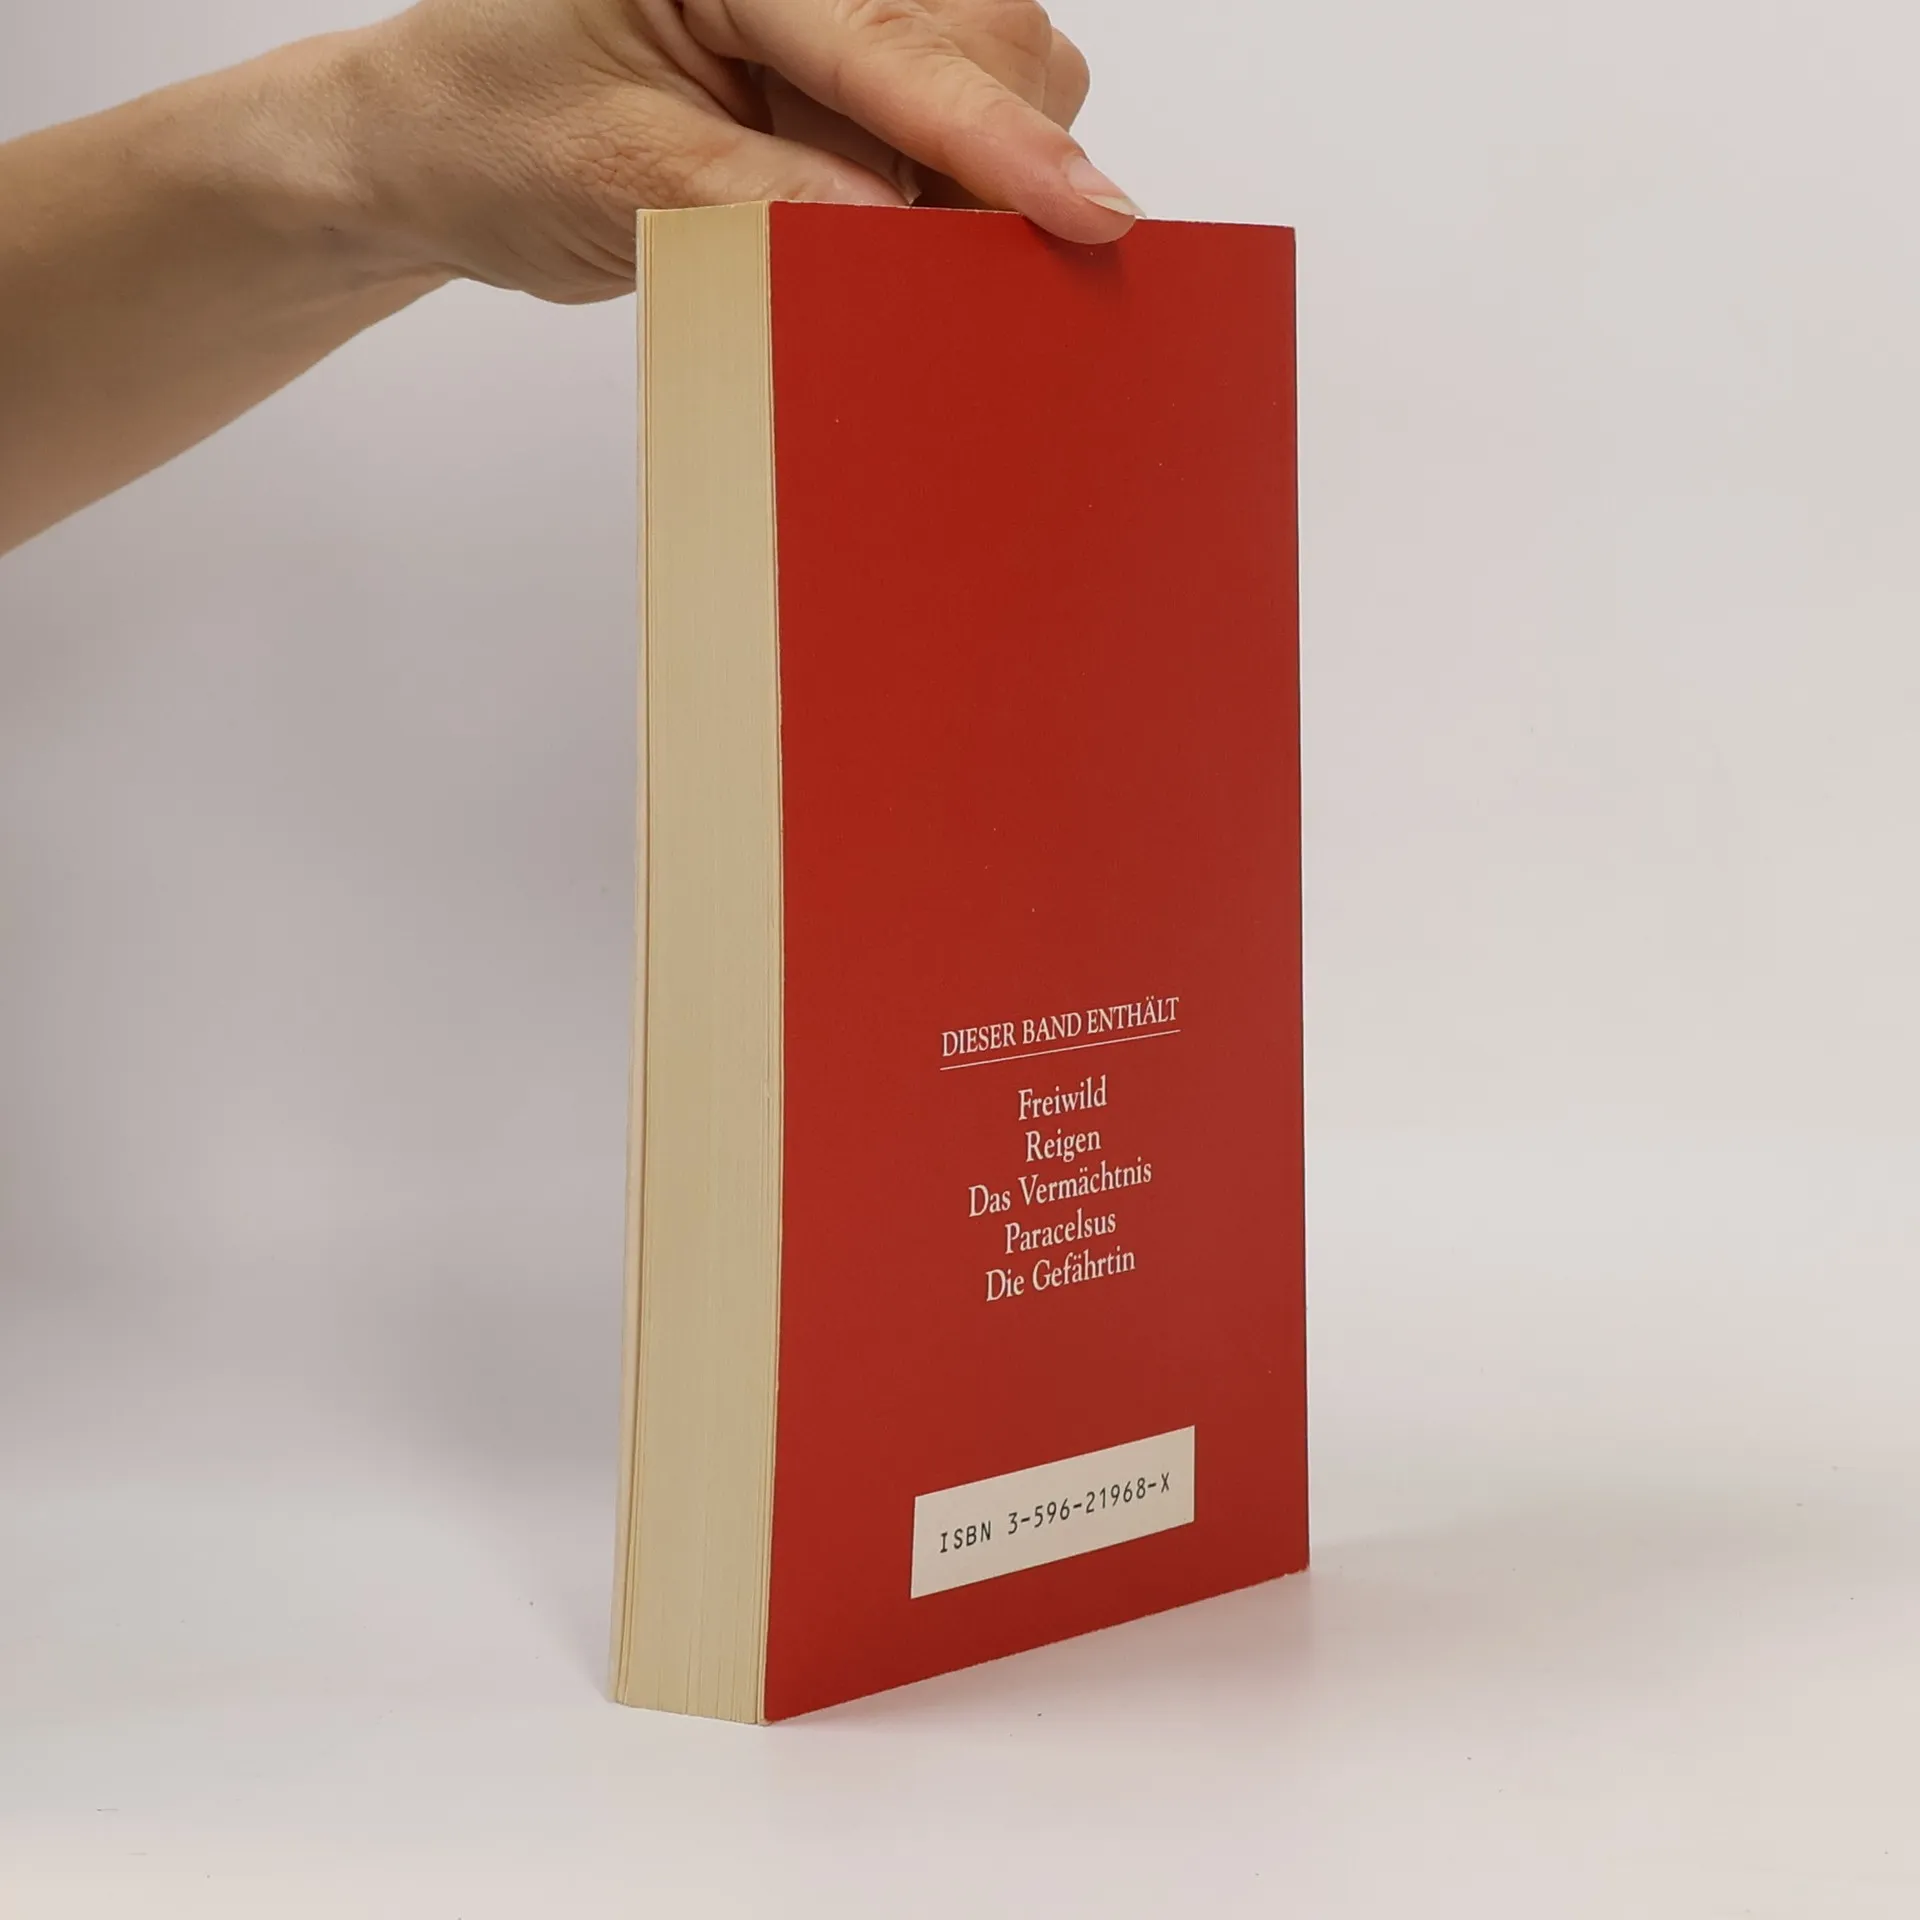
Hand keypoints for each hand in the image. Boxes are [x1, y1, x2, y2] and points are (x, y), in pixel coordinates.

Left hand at [344, 0, 1135, 303]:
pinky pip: (955, 108)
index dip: (997, 140)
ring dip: (978, 171)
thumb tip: (900, 242)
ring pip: (998, 64)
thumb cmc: (492, 133)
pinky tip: (893, 224)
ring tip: (874, 234)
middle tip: (946, 270)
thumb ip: (768, 201)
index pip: (887, 41)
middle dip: (997, 156)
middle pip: (986, 34)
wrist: (440, 147)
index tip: (1089, 213)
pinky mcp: (846, 58)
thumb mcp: (618, 176)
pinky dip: (956, 179)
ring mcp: (832, 4)